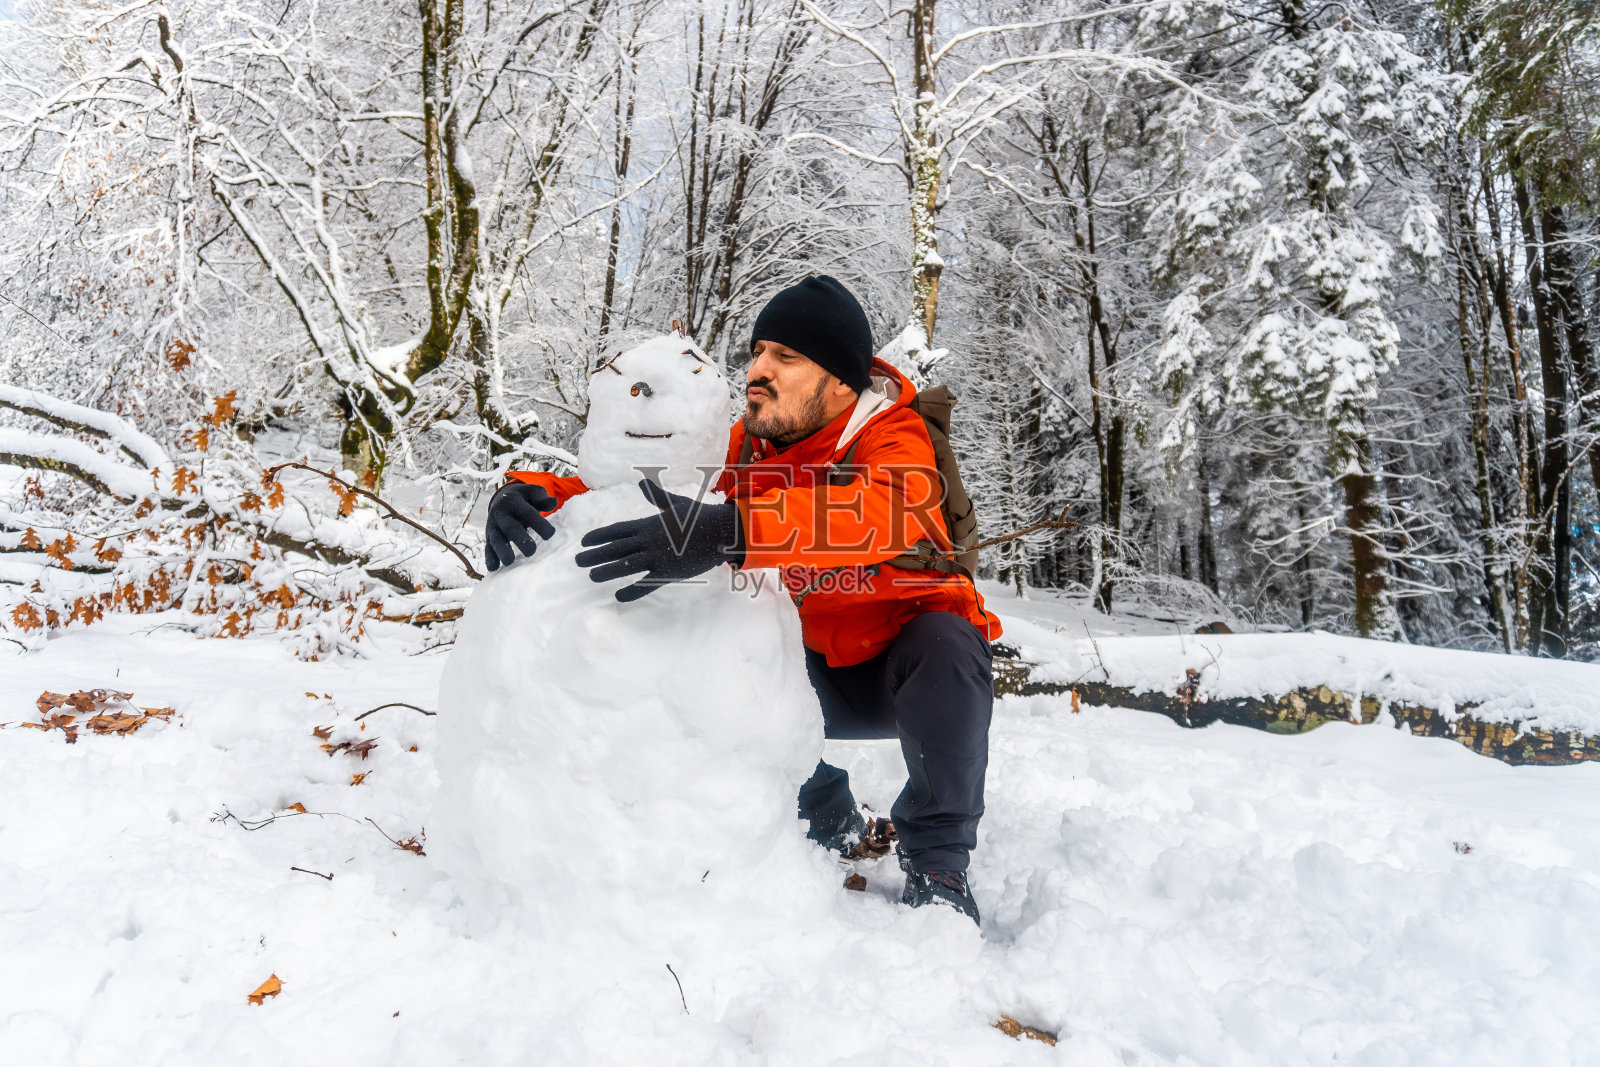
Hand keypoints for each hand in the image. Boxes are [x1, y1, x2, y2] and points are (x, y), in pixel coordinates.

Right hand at [484, 482, 557, 571]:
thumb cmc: (525, 498)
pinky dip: (490, 558)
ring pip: (496, 539)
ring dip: (502, 551)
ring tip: (509, 562)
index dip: (539, 523)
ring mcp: (493, 526)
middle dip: (520, 540)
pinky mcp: (489, 536)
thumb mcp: (533, 493)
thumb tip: (553, 502)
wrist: (502, 498)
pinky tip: (493, 569)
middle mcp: (501, 513)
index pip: (528, 513)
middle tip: (531, 552)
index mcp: (514, 501)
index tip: (551, 534)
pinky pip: (488, 547)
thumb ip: (542, 499)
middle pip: (510, 528)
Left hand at [574, 479, 743, 601]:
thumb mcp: (676, 504)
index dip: (599, 536)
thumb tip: (642, 482)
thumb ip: (657, 497)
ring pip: (625, 565)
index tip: (584, 541)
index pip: (617, 530)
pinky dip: (632, 591)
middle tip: (576, 560)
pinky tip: (618, 597)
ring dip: (606, 571)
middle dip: (594, 554)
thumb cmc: (700, 516)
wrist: (721, 530)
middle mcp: (648, 540)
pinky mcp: (669, 572)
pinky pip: (646, 584)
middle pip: (615, 547)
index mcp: (648, 524)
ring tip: (591, 575)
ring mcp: (657, 556)